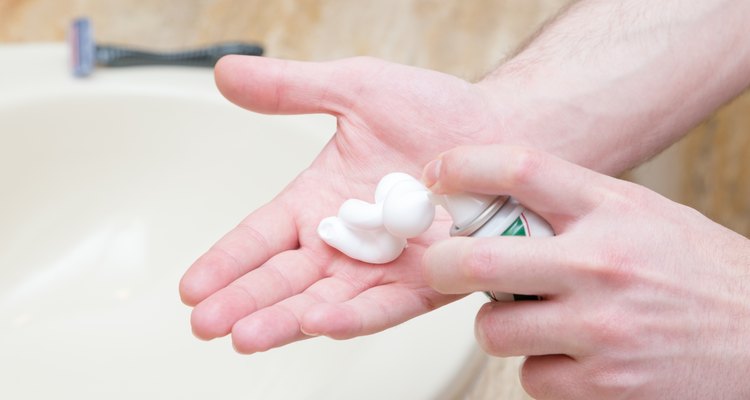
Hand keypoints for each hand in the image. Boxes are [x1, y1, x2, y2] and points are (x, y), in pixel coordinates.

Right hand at [179, 56, 521, 352]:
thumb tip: (227, 73)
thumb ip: (292, 90)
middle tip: (206, 323)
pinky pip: (387, 303)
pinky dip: (355, 314)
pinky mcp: (427, 281)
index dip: (227, 261)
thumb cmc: (437, 112)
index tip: (191, 286)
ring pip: (325, 300)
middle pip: (284, 278)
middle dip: (243, 301)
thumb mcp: (357, 90)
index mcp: (320, 203)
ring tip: (247, 335)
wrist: (507, 129)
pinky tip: (321, 321)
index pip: (261, 237)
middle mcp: (346, 242)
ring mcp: (385, 266)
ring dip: (286, 319)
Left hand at [422, 145, 749, 398]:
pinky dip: (540, 368)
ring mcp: (600, 328)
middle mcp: (601, 265)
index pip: (519, 169)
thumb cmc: (701, 274)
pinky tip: (573, 355)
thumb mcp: (643, 215)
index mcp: (612, 210)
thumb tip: (499, 202)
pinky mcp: (603, 385)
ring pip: (494, 328)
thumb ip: (575, 207)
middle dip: (442, 263)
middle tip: (444, 264)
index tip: (438, 174)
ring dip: (499, 324)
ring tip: (534, 319)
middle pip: (479, 258)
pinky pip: (530, 376)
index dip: (463, 166)